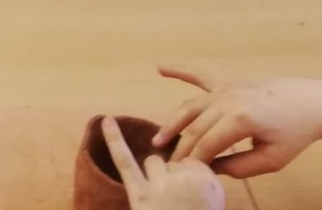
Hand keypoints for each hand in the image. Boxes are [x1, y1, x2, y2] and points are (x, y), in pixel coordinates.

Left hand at [103, 115, 224, 209]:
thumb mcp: (214, 206)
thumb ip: (201, 182)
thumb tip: (178, 162)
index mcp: (211, 183)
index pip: (193, 162)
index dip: (189, 178)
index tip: (192, 199)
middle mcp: (188, 179)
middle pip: (173, 161)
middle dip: (172, 177)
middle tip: (176, 205)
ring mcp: (163, 186)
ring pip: (154, 162)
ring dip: (154, 175)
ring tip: (162, 202)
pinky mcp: (141, 195)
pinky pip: (126, 162)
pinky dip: (115, 140)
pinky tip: (106, 121)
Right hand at [152, 66, 321, 176]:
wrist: (312, 103)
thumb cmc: (295, 134)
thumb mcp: (271, 160)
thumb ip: (240, 167)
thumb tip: (212, 170)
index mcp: (240, 119)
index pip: (206, 145)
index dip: (193, 162)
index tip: (182, 176)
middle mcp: (227, 99)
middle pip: (195, 127)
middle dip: (180, 148)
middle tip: (168, 166)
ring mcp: (226, 88)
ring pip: (191, 106)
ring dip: (173, 122)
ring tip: (158, 139)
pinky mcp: (228, 81)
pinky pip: (199, 75)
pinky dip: (179, 71)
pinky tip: (160, 68)